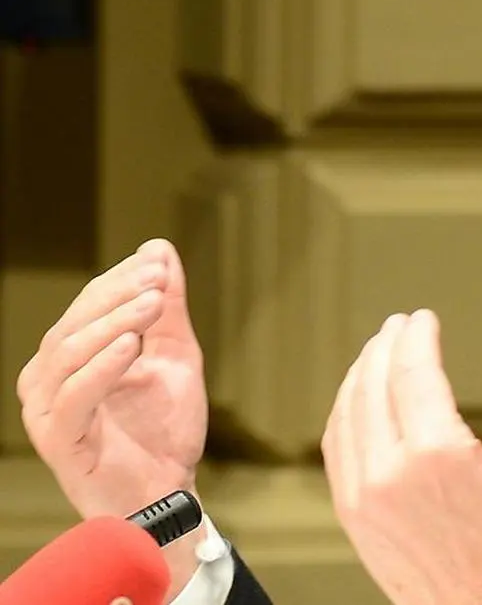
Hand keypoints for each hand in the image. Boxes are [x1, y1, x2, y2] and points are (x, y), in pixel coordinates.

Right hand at [16, 238, 209, 597]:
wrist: (167, 492)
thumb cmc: (163, 429)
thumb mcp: (174, 357)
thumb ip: (167, 309)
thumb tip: (159, 249)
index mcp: (70, 356)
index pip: (89, 305)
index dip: (121, 279)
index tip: (158, 262)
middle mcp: (48, 379)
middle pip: (76, 323)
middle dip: (118, 295)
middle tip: (157, 279)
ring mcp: (47, 410)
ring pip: (69, 353)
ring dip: (114, 323)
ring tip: (152, 305)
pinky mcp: (58, 440)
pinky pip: (74, 396)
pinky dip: (102, 367)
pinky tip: (132, 346)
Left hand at [322, 309, 481, 604]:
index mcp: (437, 453)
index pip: (412, 370)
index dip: (416, 336)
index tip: (423, 319)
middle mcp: (390, 472)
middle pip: (373, 383)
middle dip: (385, 346)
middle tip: (399, 325)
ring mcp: (363, 495)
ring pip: (347, 412)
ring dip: (360, 373)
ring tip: (377, 352)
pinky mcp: (352, 514)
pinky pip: (336, 448)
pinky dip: (344, 412)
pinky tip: (359, 399)